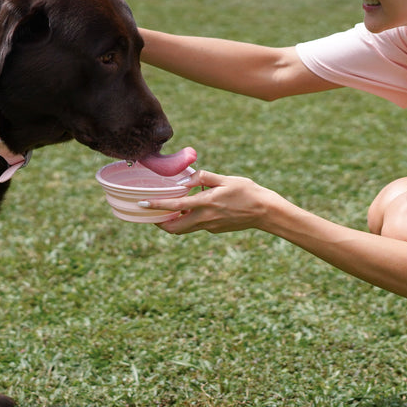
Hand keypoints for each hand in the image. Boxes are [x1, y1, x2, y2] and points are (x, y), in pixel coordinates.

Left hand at [141, 169, 279, 233]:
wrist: (265, 211)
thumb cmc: (247, 192)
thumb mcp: (225, 179)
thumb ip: (203, 177)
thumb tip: (184, 179)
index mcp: (205, 203)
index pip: (174, 206)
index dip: (155, 206)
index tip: (141, 204)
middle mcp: (205, 218)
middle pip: (174, 228)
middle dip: (160, 223)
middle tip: (153, 214)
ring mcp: (210, 226)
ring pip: (184, 229)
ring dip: (174, 222)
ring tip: (172, 209)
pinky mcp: (215, 229)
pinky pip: (197, 226)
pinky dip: (190, 218)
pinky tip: (195, 207)